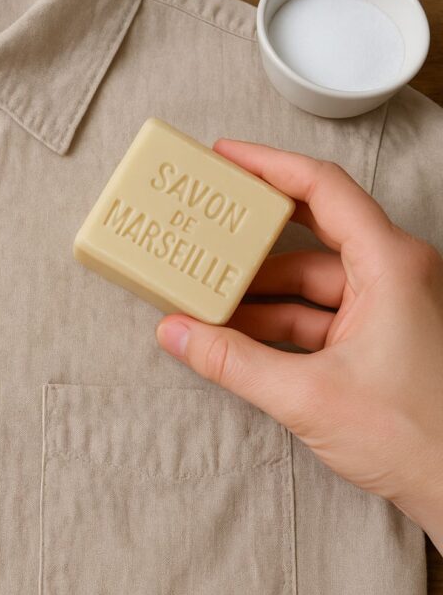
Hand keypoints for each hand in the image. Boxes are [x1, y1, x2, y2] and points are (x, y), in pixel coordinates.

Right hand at [155, 140, 442, 548]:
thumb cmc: (417, 437)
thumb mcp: (306, 395)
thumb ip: (231, 361)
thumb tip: (176, 334)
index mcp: (391, 265)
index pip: (323, 189)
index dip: (268, 166)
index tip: (225, 157)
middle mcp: (395, 276)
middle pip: (311, 235)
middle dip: (252, 239)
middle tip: (205, 225)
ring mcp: (390, 309)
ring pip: (311, 283)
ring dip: (258, 292)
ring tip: (205, 294)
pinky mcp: (382, 340)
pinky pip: (319, 315)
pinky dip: (277, 323)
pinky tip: (235, 334)